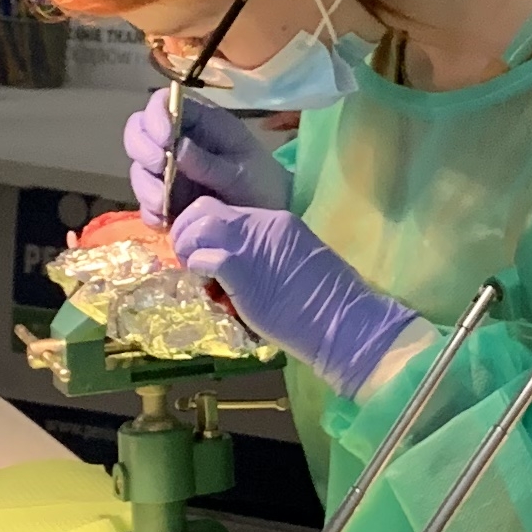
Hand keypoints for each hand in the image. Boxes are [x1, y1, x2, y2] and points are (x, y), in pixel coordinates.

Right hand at [124, 89, 289, 219]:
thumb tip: (177, 148)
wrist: (271, 217)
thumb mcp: (242, 173)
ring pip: (139, 169)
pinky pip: (146, 203)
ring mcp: (170, 171)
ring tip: (165, 205)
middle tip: (160, 170)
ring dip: (146, 186)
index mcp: (201, 123)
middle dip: (144, 151)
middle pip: (140, 132)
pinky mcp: (167, 200)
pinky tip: (167, 221)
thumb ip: (209, 163)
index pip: (164, 103)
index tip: (164, 140)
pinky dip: (151, 212)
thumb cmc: (263, 184)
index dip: (155, 116)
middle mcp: (179, 142)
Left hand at [169, 202, 416, 397]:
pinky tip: (206, 285)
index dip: (204, 226)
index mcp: (277, 221)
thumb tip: (236, 265)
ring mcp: (252, 245)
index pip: (225, 208)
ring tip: (194, 271)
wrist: (345, 322)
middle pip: (205, 208)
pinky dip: (197, 268)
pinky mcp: (243, 271)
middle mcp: (262, 224)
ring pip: (200, 225)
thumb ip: (266, 256)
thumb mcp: (296, 263)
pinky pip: (206, 257)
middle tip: (189, 258)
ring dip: (188, 247)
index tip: (202, 249)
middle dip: (187, 230)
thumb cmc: (327, 303)